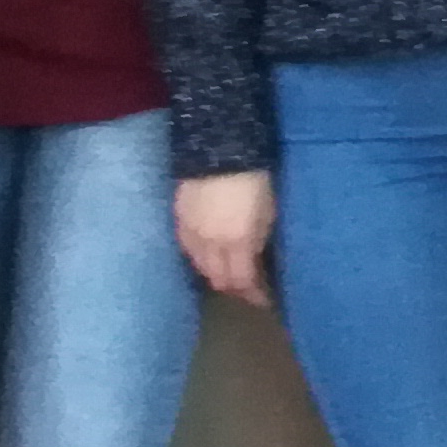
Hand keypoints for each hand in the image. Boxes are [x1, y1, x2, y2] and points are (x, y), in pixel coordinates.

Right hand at [175, 171, 277, 305]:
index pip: (242, 281)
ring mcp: (191, 231)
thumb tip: (253, 260)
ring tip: (227, 273)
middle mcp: (210, 243)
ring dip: (215, 273)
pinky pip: (187, 249)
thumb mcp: (268, 212)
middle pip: (218, 279)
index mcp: (237, 242)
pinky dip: (199, 257)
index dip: (253, 295)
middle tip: (245, 289)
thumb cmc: (254, 178)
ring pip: (200, 266)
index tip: (264, 299)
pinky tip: (208, 254)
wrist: (219, 147)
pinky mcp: (178, 219)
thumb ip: (258, 240)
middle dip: (233, 288)